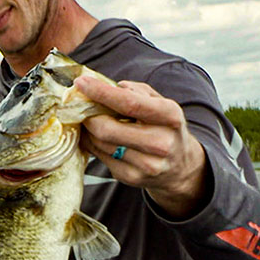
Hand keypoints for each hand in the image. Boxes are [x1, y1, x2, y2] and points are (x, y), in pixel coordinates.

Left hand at [75, 76, 209, 218]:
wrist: (180, 166)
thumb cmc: (164, 127)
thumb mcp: (160, 103)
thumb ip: (137, 91)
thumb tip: (110, 87)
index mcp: (170, 116)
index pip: (129, 103)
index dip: (101, 92)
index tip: (81, 83)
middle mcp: (160, 142)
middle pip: (107, 129)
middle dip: (87, 115)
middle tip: (80, 106)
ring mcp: (146, 164)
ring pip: (100, 143)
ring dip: (87, 129)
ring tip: (87, 119)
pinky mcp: (131, 177)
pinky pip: (99, 156)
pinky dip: (91, 143)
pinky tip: (95, 136)